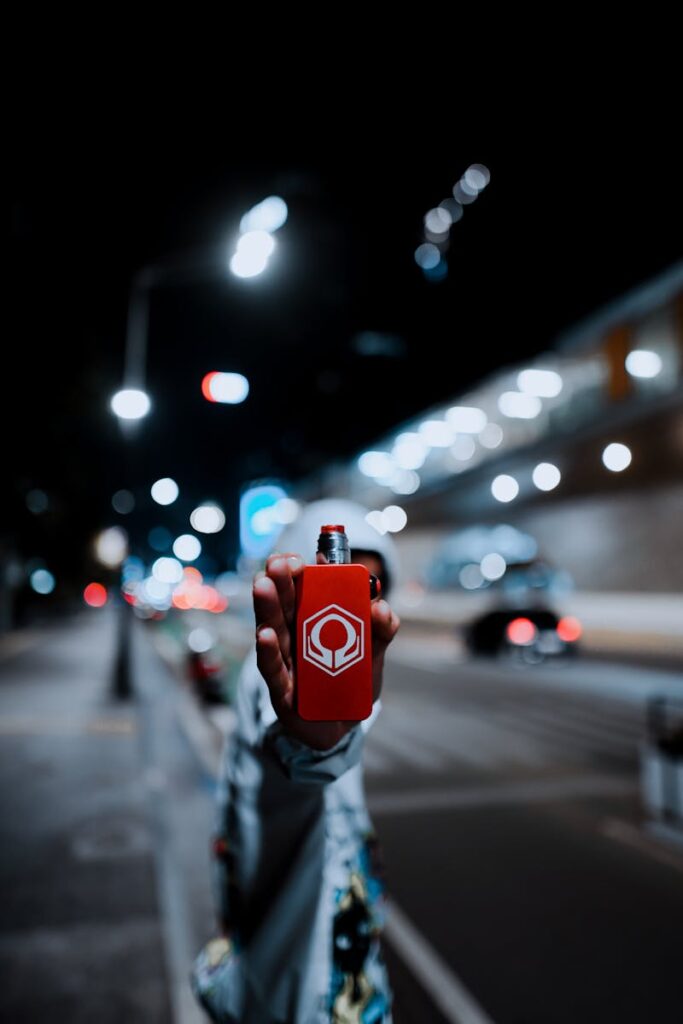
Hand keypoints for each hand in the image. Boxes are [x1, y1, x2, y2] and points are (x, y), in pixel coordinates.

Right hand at [253, 552, 399, 749]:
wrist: (342, 725)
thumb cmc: (351, 681)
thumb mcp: (372, 652)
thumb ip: (381, 629)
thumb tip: (381, 607)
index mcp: (310, 621)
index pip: (300, 591)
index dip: (297, 573)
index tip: (300, 558)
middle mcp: (291, 638)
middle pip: (283, 606)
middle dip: (279, 582)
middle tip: (277, 562)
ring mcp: (283, 664)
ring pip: (273, 632)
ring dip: (268, 608)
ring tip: (263, 585)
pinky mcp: (281, 693)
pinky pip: (274, 671)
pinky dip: (269, 652)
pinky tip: (265, 635)